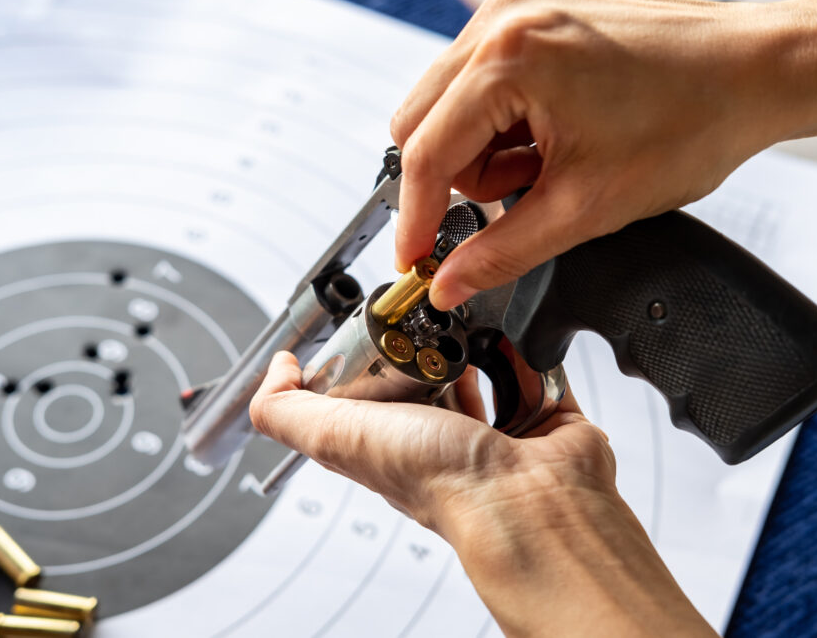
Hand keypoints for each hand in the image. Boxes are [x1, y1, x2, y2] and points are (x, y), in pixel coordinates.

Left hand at [250, 352, 715, 636]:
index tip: (378, 323)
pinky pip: (535, 369)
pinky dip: (530, 354)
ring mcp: (496, 428)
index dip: (371, 352)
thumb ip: (287, 409)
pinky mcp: (541, 416)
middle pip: (430, 369)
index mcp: (391, 440)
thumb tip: (275, 371)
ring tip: (478, 326)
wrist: (528, 499)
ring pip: (484, 365)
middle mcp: (441, 436)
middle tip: (434, 318)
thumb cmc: (443, 481)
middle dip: (432, 339)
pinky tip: (518, 346)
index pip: (372, 387)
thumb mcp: (337, 435)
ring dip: (483, 341)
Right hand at [391, 0, 816, 309]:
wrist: (753, 72)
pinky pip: (479, 82)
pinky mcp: (532, 13)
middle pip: (421, 123)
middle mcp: (501, 20)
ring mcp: (515, 9)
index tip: (416, 260)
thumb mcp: (586, 206)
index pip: (426, 154)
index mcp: (509, 58)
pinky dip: (503, 123)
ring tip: (553, 163)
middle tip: (522, 198)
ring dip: (485, 151)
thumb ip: (504, 251)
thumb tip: (450, 284)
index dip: (416, 219)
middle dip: (459, 178)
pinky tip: (553, 135)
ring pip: (447, 105)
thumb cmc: (690, 123)